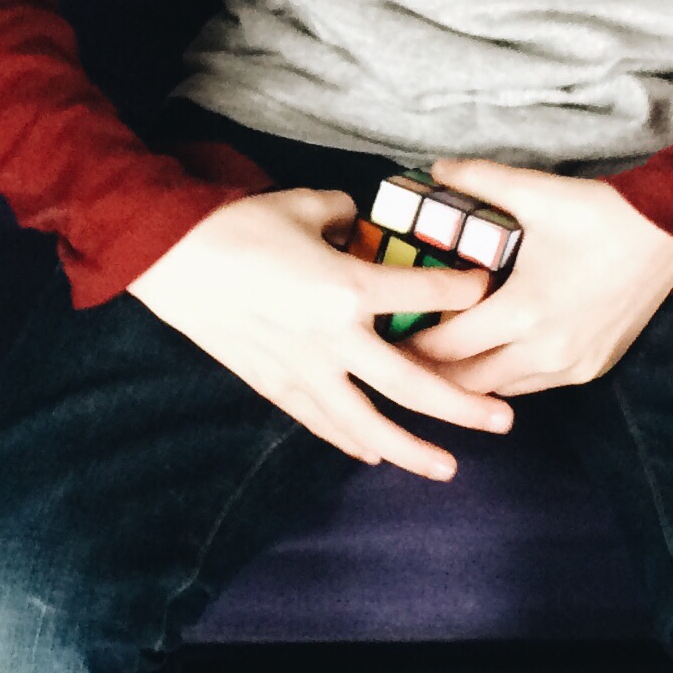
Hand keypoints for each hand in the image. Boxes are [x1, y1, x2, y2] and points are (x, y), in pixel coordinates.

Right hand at [125, 188, 519, 480]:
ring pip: (368, 424)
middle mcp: (335, 340)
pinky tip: (375, 454)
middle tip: (504, 420)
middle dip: (464, 406)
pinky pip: (321, 423)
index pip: (426, 297)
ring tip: (448, 467)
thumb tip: (361, 223)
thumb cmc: (236, 225)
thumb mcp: (303, 205)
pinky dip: (351, 441)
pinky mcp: (273, 385)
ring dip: (412, 450)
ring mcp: (303, 370)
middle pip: (414, 384)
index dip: (462, 292)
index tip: (484, 290)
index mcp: (348, 288)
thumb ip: (346, 215)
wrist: (168, 257)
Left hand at [406, 156, 672, 396]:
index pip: (444, 347)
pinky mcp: (593, 368)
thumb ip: (475, 181)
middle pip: (466, 382)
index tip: (383, 335)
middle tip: (399, 354)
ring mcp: (573, 366)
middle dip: (430, 372)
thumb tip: (432, 170)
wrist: (669, 231)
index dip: (408, 344)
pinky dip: (506, 376)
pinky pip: (534, 386)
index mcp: (522, 312)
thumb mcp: (533, 190)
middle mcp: (546, 351)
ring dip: (468, 379)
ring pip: (501, 391)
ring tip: (438, 359)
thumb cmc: (598, 213)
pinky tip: (489, 357)